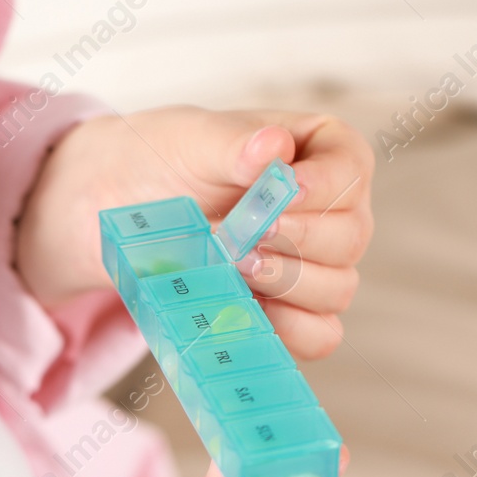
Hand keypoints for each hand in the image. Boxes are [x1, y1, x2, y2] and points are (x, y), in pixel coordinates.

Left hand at [17, 107, 375, 359]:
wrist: (124, 206)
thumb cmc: (167, 161)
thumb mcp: (192, 140)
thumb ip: (234, 145)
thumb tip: (272, 147)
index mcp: (323, 152)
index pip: (353, 171)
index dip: (324, 188)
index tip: (283, 192)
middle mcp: (333, 211)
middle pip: (350, 237)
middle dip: (293, 241)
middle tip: (239, 238)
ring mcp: (317, 265)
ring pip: (338, 290)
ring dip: (284, 284)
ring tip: (231, 267)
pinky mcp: (292, 311)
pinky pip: (318, 335)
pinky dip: (286, 330)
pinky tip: (245, 307)